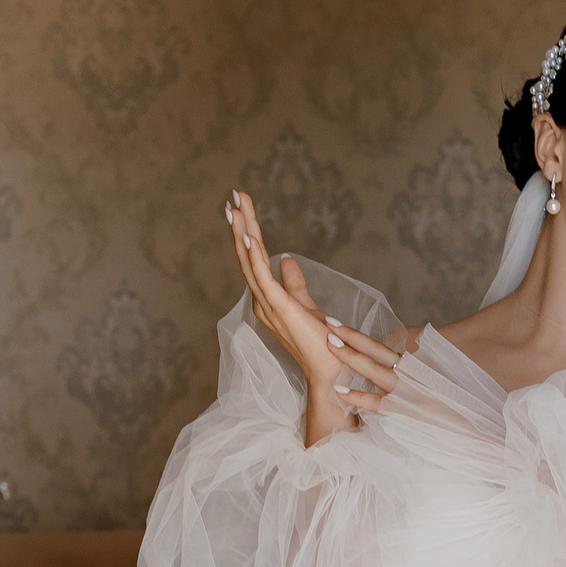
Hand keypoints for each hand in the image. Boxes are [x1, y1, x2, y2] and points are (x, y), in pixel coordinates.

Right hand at [227, 189, 402, 445]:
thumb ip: (294, 283)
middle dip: (241, 226)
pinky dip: (253, 255)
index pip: (254, 260)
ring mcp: (268, 305)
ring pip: (250, 262)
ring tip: (234, 208)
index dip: (248, 233)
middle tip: (234, 197)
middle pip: (248, 256)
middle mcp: (262, 302)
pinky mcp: (278, 308)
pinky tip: (247, 236)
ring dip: (243, 233)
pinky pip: (261, 277)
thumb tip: (286, 258)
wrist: (331, 369)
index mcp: (267, 300)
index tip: (242, 208)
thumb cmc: (321, 344)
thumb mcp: (306, 305)